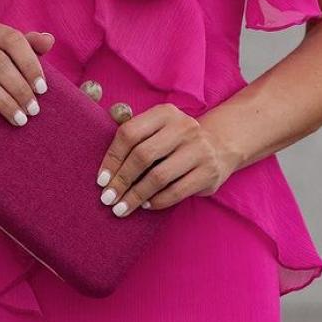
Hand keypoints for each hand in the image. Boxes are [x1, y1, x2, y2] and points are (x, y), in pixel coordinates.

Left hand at [95, 104, 236, 216]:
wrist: (220, 145)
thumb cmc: (176, 140)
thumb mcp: (158, 127)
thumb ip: (133, 135)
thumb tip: (103, 169)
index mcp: (165, 113)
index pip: (130, 133)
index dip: (112, 158)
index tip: (101, 180)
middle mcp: (183, 127)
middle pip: (142, 155)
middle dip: (121, 180)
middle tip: (107, 199)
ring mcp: (198, 150)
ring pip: (158, 177)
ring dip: (136, 196)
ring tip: (122, 208)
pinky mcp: (208, 172)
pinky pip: (176, 191)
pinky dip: (157, 201)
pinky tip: (146, 205)